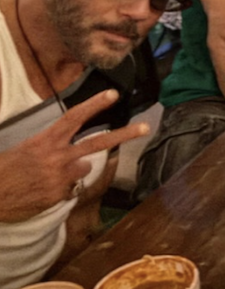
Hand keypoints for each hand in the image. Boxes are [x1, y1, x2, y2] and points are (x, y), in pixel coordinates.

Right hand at [0, 90, 149, 222]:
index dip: (94, 105)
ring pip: (84, 168)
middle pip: (98, 142)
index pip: (73, 118)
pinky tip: (41, 191)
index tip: (113, 94)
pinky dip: (60, 189)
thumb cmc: (5, 171)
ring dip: (73, 171)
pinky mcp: (60, 195)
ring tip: (46, 176)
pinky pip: (70, 189)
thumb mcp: (24, 150)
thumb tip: (73, 152)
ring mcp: (61, 177)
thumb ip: (51, 148)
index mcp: (45, 141)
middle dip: (124, 134)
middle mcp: (57, 157)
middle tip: (146, 127)